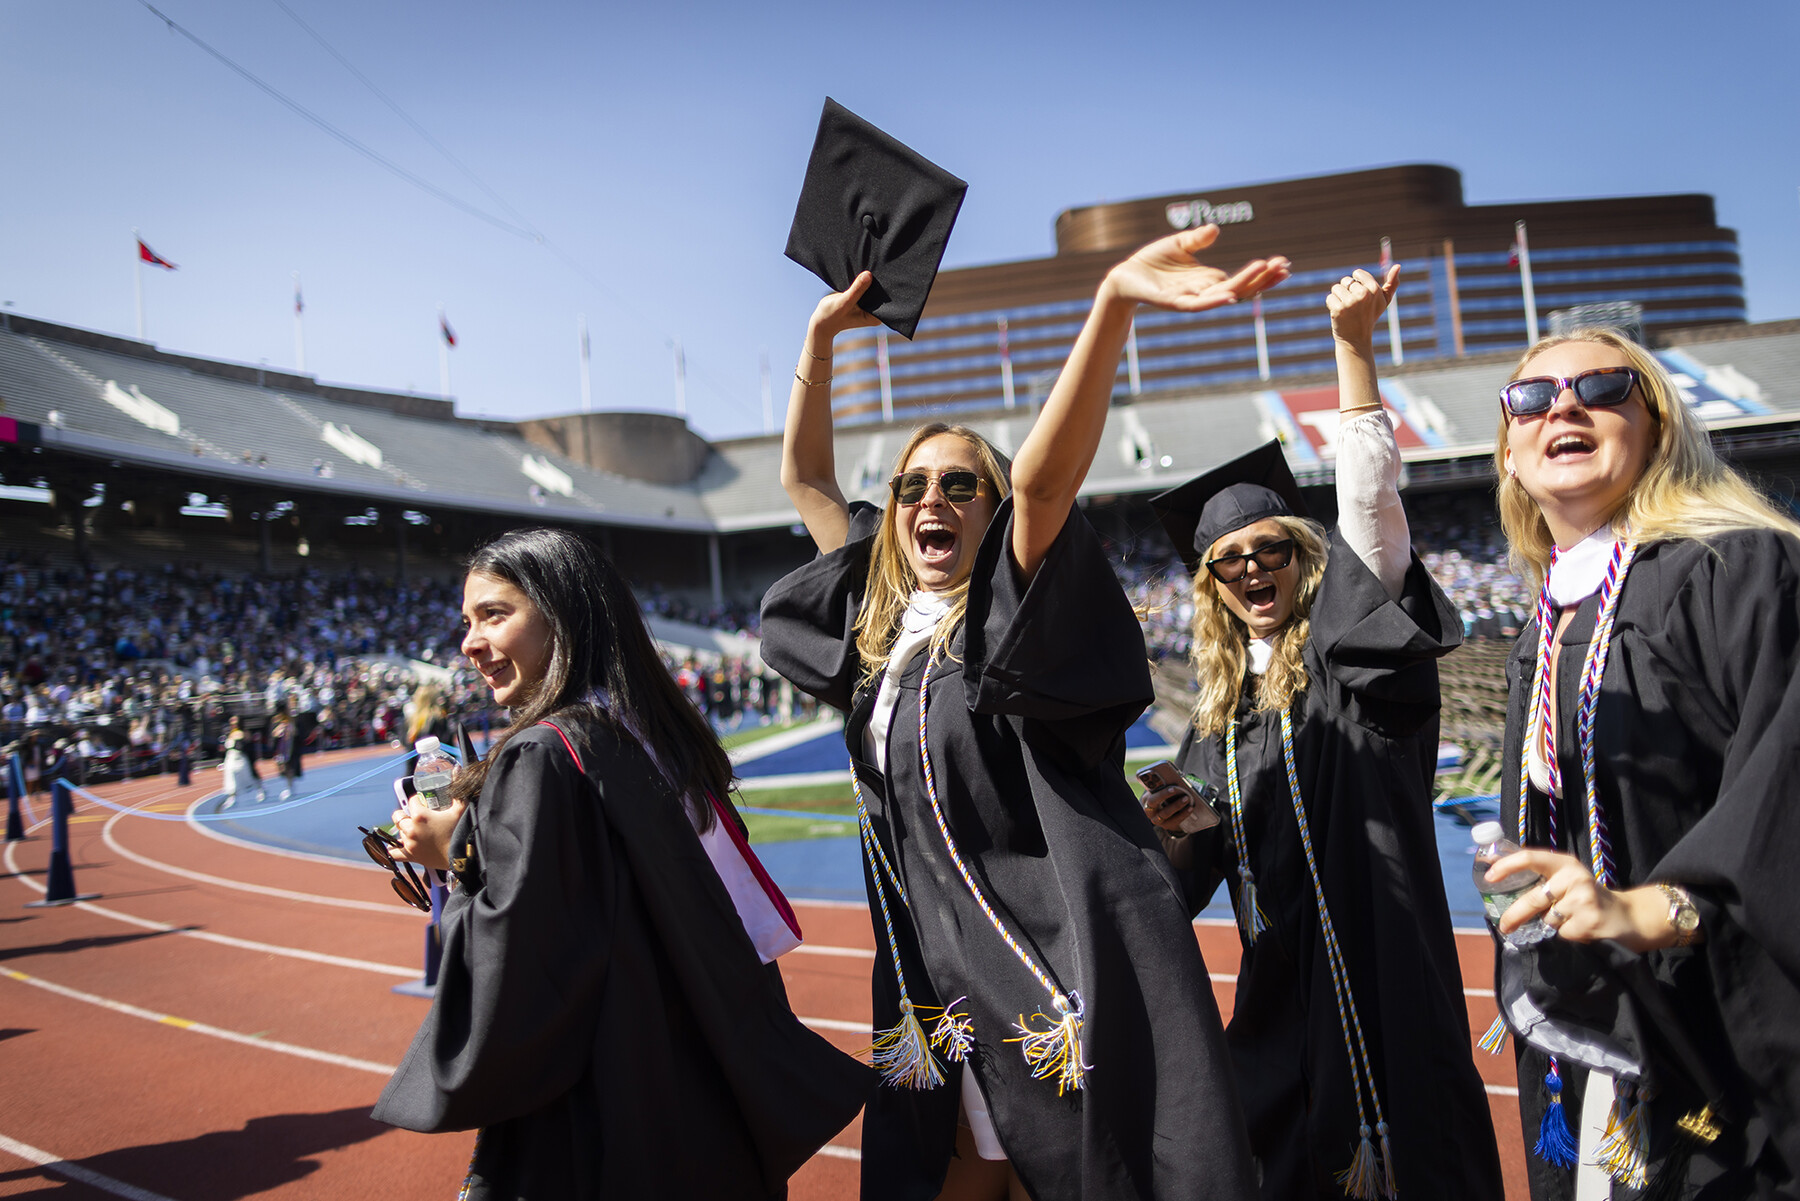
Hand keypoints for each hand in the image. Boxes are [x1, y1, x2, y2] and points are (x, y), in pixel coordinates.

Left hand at [391, 799, 464, 870]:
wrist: (461, 856)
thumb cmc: (460, 832)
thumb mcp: (460, 811)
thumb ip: (458, 796)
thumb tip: (458, 779)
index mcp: (420, 816)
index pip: (412, 801)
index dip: (418, 800)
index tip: (423, 802)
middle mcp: (411, 829)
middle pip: (399, 816)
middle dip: (406, 813)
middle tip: (416, 815)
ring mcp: (410, 843)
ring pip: (399, 832)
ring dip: (405, 828)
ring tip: (415, 828)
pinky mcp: (411, 855)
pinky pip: (395, 853)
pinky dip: (393, 849)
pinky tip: (393, 846)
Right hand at [807, 271, 882, 341]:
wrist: (821, 320)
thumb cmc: (831, 315)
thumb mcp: (844, 302)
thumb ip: (857, 289)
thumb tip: (869, 274)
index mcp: (875, 317)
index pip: (885, 299)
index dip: (883, 286)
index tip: (881, 274)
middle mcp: (875, 312)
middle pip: (880, 293)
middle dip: (876, 283)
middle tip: (874, 267)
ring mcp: (870, 306)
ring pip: (873, 289)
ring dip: (869, 281)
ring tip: (868, 268)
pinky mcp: (863, 300)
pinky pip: (866, 288)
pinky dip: (863, 282)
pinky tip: (862, 273)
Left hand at [1101, 226, 1290, 313]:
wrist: (1125, 276)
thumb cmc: (1153, 262)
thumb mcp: (1179, 245)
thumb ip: (1198, 239)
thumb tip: (1215, 229)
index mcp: (1210, 280)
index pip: (1244, 279)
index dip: (1264, 273)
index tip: (1284, 263)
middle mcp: (1205, 292)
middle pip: (1241, 288)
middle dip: (1263, 278)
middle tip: (1285, 266)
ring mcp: (1191, 299)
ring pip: (1224, 295)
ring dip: (1245, 284)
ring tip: (1265, 271)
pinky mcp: (1174, 303)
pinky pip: (1198, 304)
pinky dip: (1215, 301)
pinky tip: (1230, 295)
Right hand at [1141, 782, 1196, 832]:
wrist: (1166, 815)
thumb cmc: (1165, 799)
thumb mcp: (1162, 793)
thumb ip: (1164, 787)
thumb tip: (1176, 780)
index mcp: (1146, 799)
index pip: (1149, 792)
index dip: (1156, 789)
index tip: (1168, 785)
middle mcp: (1149, 810)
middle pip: (1153, 802)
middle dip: (1164, 795)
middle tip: (1175, 789)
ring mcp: (1157, 819)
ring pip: (1165, 813)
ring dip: (1176, 805)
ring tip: (1187, 798)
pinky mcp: (1166, 825)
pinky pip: (1175, 820)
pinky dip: (1183, 813)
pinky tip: (1190, 808)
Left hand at [1326, 265, 1400, 350]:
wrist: (1356, 339)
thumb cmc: (1370, 317)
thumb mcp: (1384, 301)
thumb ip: (1392, 284)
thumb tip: (1398, 266)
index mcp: (1375, 289)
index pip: (1357, 273)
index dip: (1356, 283)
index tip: (1360, 296)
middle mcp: (1363, 295)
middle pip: (1346, 281)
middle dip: (1347, 292)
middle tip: (1353, 306)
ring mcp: (1350, 302)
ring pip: (1336, 288)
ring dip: (1338, 298)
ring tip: (1346, 309)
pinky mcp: (1338, 309)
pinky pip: (1330, 298)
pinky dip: (1331, 305)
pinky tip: (1339, 314)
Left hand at [1488, 848, 1684, 952]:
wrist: (1632, 918)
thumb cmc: (1591, 899)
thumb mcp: (1568, 881)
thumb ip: (1543, 881)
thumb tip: (1500, 885)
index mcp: (1565, 863)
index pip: (1529, 857)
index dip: (1506, 866)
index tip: (1488, 877)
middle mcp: (1574, 877)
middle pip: (1533, 899)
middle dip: (1515, 915)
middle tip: (1504, 926)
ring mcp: (1583, 899)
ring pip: (1547, 919)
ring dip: (1552, 925)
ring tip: (1571, 920)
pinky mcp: (1588, 921)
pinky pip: (1562, 933)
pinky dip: (1567, 935)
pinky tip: (1583, 930)